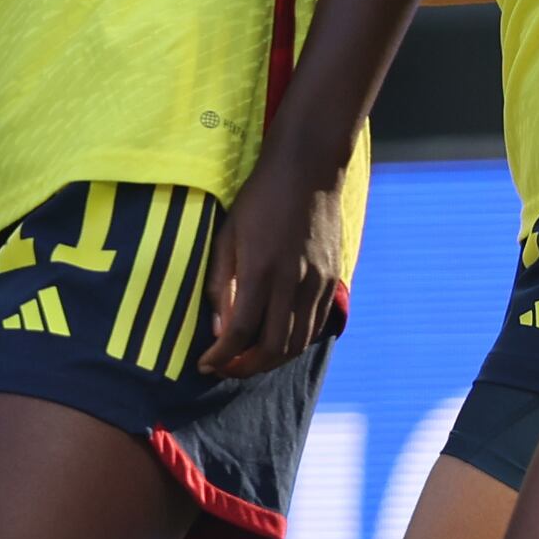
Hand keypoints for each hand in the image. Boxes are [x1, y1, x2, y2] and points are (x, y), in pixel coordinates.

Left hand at [201, 147, 348, 378]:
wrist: (308, 170)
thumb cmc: (260, 198)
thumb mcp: (228, 235)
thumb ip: (222, 284)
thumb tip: (218, 329)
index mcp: (261, 270)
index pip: (240, 333)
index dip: (222, 357)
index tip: (206, 364)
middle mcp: (293, 282)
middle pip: (273, 348)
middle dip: (246, 367)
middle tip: (226, 368)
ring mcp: (317, 282)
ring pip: (298, 342)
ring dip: (272, 360)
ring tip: (249, 359)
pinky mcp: (332, 279)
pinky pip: (315, 325)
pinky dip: (295, 342)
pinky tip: (277, 339)